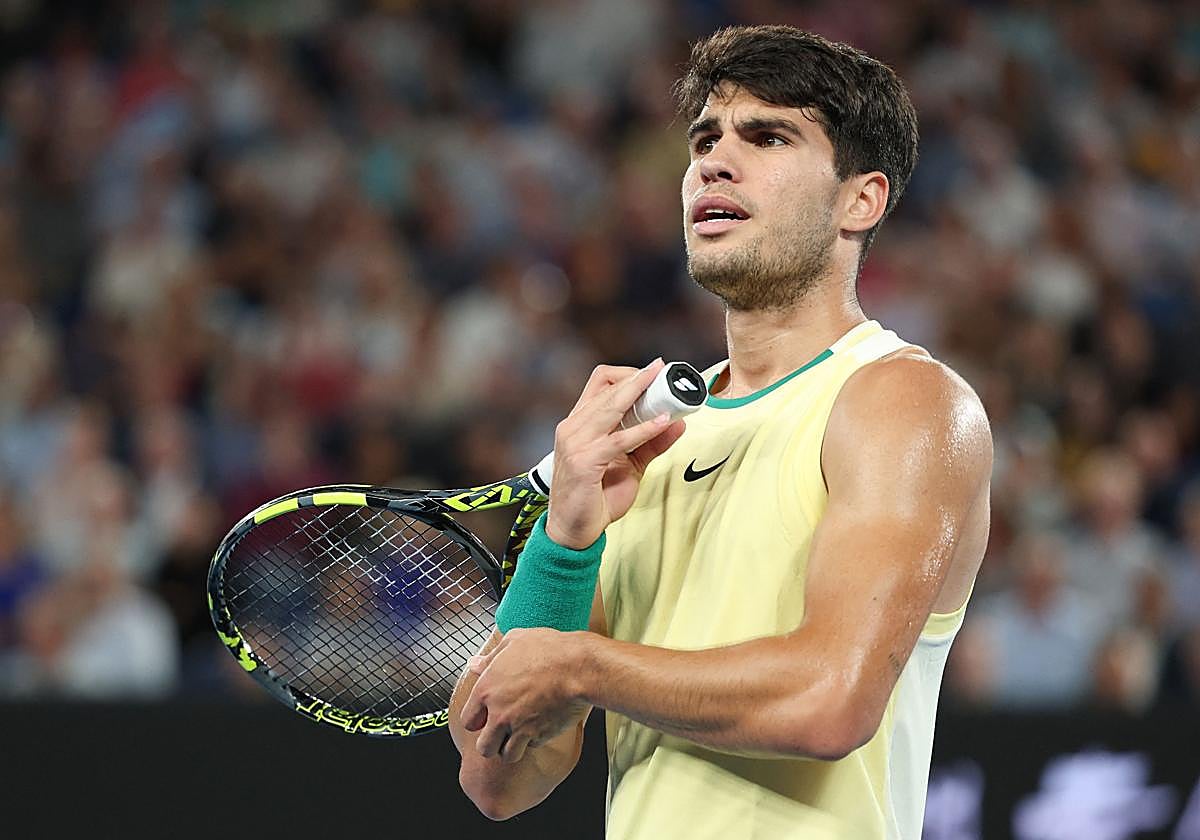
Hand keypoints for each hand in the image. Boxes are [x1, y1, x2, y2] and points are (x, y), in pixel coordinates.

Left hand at [461, 628, 592, 763]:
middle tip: (502, 732)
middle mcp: (499, 714)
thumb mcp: (514, 641)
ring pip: (507, 755)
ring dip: (512, 747)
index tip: (486, 717)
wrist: (578, 667)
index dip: (477, 720)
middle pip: (484, 748)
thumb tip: (474, 664)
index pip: (468, 720)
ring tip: (520, 734)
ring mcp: (520, 728)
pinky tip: (541, 724)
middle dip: (492, 743)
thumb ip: (490, 657)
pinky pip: (532, 747)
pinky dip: (535, 740)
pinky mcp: (541, 735)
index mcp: (487, 690)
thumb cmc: (548, 649)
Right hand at [547, 360, 686, 547]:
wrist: (572, 531)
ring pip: (610, 407)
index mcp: (579, 423)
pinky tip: (661, 423)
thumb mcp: (630, 465)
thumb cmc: (595, 498)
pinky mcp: (584, 462)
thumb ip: (651, 443)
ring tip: (665, 388)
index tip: (654, 373)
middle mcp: (573, 427)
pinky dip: (643, 429)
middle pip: (606, 388)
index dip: (627, 374)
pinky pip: (619, 440)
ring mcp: (575, 443)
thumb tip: (678, 422)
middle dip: (638, 377)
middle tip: (662, 369)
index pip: (600, 383)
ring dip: (640, 394)